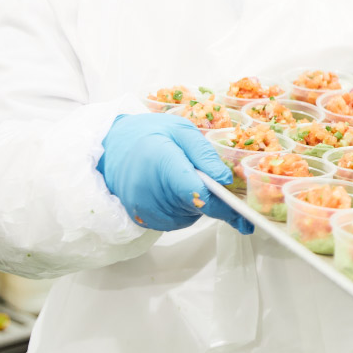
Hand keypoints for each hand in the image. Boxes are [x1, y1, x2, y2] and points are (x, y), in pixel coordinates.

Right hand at [98, 114, 253, 233]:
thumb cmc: (148, 133)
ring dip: (196, 205)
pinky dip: (181, 210)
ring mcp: (141, 208)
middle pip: (196, 208)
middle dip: (213, 200)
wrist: (111, 145)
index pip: (197, 194)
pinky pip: (173, 222)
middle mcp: (148, 190)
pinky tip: (174, 190)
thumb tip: (225, 180)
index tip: (242, 214)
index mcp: (162, 163)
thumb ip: (205, 155)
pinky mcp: (139, 218)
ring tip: (184, 179)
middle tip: (213, 182)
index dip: (222, 205)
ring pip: (187, 218)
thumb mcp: (181, 130)